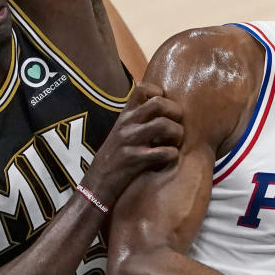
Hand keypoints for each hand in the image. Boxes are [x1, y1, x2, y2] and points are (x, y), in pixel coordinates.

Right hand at [80, 82, 182, 205]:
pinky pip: (164, 152)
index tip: (164, 107)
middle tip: (177, 124)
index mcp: (125, 116)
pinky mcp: (134, 159)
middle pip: (158, 103)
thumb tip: (164, 111)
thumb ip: (138, 120)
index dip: (159, 92)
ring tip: (175, 142)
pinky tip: (169, 158)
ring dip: (177, 133)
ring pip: (163, 125)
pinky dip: (172, 155)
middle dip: (175, 112)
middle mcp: (127, 124)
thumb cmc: (114, 158)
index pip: (141, 88)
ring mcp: (130, 141)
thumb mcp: (122, 133)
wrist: (96, 185)